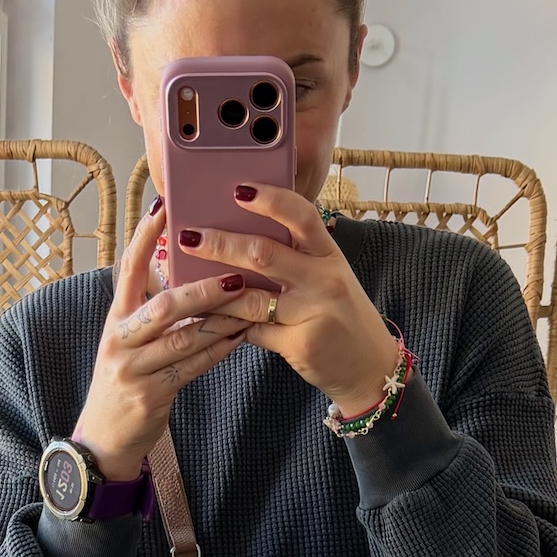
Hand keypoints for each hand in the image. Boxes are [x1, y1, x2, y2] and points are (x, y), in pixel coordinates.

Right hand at [71, 203, 251, 478]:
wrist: (103, 440)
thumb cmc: (126, 382)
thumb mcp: (129, 342)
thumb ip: (150, 310)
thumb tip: (182, 271)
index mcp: (115, 319)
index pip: (127, 269)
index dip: (144, 237)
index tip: (163, 205)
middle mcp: (119, 339)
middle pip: (162, 306)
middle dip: (201, 289)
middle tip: (235, 273)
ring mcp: (132, 368)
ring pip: (181, 338)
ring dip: (219, 320)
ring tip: (249, 304)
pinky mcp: (149, 395)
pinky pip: (190, 368)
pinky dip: (217, 351)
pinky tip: (240, 337)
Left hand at [170, 187, 401, 417]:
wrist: (370, 367)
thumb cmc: (341, 316)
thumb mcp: (326, 279)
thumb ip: (294, 259)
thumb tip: (239, 243)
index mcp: (329, 254)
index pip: (302, 216)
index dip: (270, 200)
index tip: (238, 190)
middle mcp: (324, 279)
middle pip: (264, 253)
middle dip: (220, 244)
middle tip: (188, 236)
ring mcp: (313, 312)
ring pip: (251, 297)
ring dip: (213, 290)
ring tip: (186, 283)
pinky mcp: (300, 343)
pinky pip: (253, 331)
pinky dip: (228, 326)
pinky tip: (207, 320)